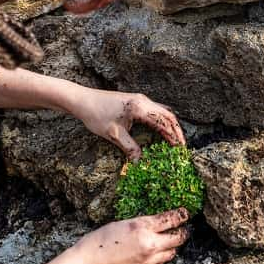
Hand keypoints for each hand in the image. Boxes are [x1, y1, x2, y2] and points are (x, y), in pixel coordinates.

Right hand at [70, 208, 190, 263]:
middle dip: (183, 232)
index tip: (185, 213)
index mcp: (141, 227)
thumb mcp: (121, 224)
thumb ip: (140, 224)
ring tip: (171, 240)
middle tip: (184, 228)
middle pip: (178, 238)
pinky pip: (161, 263)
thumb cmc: (98, 241)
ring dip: (173, 246)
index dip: (181, 215)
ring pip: (172, 253)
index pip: (170, 219)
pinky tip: (157, 252)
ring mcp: (148, 259)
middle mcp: (149, 244)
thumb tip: (153, 225)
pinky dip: (163, 257)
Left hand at [71, 89, 185, 160]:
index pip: (164, 122)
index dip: (174, 136)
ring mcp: (139, 100)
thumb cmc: (96, 115)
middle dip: (176, 131)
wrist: (82, 100)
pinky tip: (159, 131)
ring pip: (162, 111)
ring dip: (169, 125)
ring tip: (174, 140)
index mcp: (140, 108)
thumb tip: (140, 163)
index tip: (181, 149)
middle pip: (168, 115)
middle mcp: (143, 101)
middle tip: (182, 146)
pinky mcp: (134, 102)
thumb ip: (130, 148)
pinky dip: (160, 121)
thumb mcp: (114, 135)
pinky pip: (154, 111)